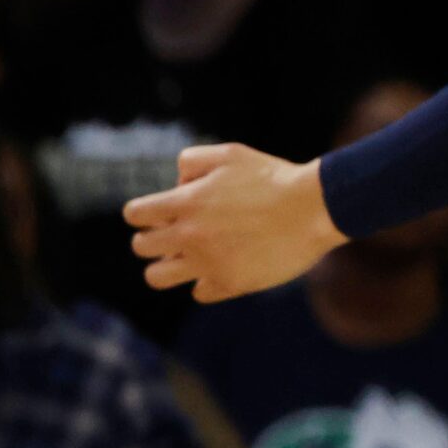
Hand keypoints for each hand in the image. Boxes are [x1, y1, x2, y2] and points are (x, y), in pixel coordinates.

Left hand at [122, 142, 346, 302]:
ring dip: (166, 267)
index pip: (134, 215)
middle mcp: (188, 236)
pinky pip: (199, 292)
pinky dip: (206, 282)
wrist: (314, 208)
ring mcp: (206, 263)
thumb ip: (193, 162)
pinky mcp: (228, 283)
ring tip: (187, 257)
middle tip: (177, 233)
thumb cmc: (273, 178)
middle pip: (141, 247)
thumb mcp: (230, 155)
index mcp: (184, 203)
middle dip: (153, 239)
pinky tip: (223, 267)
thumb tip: (176, 185)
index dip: (142, 213)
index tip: (159, 213)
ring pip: (156, 277)